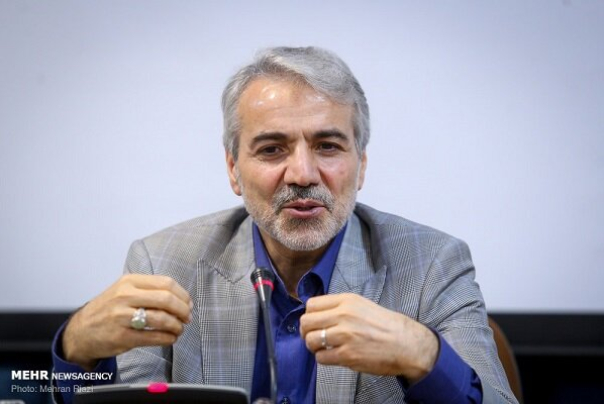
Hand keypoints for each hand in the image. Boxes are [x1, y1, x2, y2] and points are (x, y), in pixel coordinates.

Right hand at [62, 274, 191, 369]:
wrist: (81, 331)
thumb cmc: (108, 310)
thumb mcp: (124, 290)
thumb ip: (149, 290)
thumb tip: (181, 299)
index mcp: (130, 281)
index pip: (166, 283)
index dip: (182, 294)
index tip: (188, 303)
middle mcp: (125, 296)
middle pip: (166, 299)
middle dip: (183, 310)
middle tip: (187, 317)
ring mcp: (122, 317)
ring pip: (161, 318)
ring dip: (176, 325)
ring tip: (179, 329)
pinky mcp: (122, 336)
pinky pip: (153, 337)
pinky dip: (167, 338)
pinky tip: (170, 338)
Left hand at [300, 293, 437, 382]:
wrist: (406, 343)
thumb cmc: (386, 325)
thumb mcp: (362, 305)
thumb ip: (340, 308)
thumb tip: (318, 315)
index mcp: (346, 301)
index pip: (311, 304)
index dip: (309, 315)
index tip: (313, 323)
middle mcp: (343, 315)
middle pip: (306, 322)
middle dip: (306, 331)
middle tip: (313, 337)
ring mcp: (344, 335)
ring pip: (310, 340)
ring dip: (313, 346)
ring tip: (323, 348)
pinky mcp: (347, 355)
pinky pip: (321, 357)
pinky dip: (323, 358)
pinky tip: (332, 356)